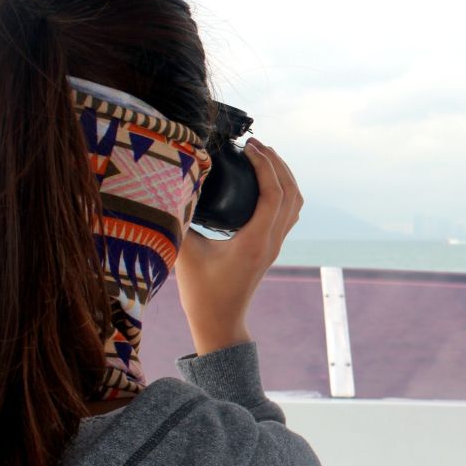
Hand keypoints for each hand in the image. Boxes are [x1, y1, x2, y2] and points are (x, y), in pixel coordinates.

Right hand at [175, 138, 301, 354]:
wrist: (220, 323)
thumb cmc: (201, 293)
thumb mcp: (184, 254)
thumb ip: (178, 219)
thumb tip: (170, 185)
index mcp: (255, 241)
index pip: (274, 194)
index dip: (265, 165)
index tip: (247, 146)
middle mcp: (271, 241)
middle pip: (291, 193)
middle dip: (277, 163)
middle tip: (255, 142)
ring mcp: (275, 245)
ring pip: (295, 203)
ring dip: (284, 175)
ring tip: (262, 154)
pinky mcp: (271, 247)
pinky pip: (288, 212)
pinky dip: (283, 189)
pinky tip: (263, 180)